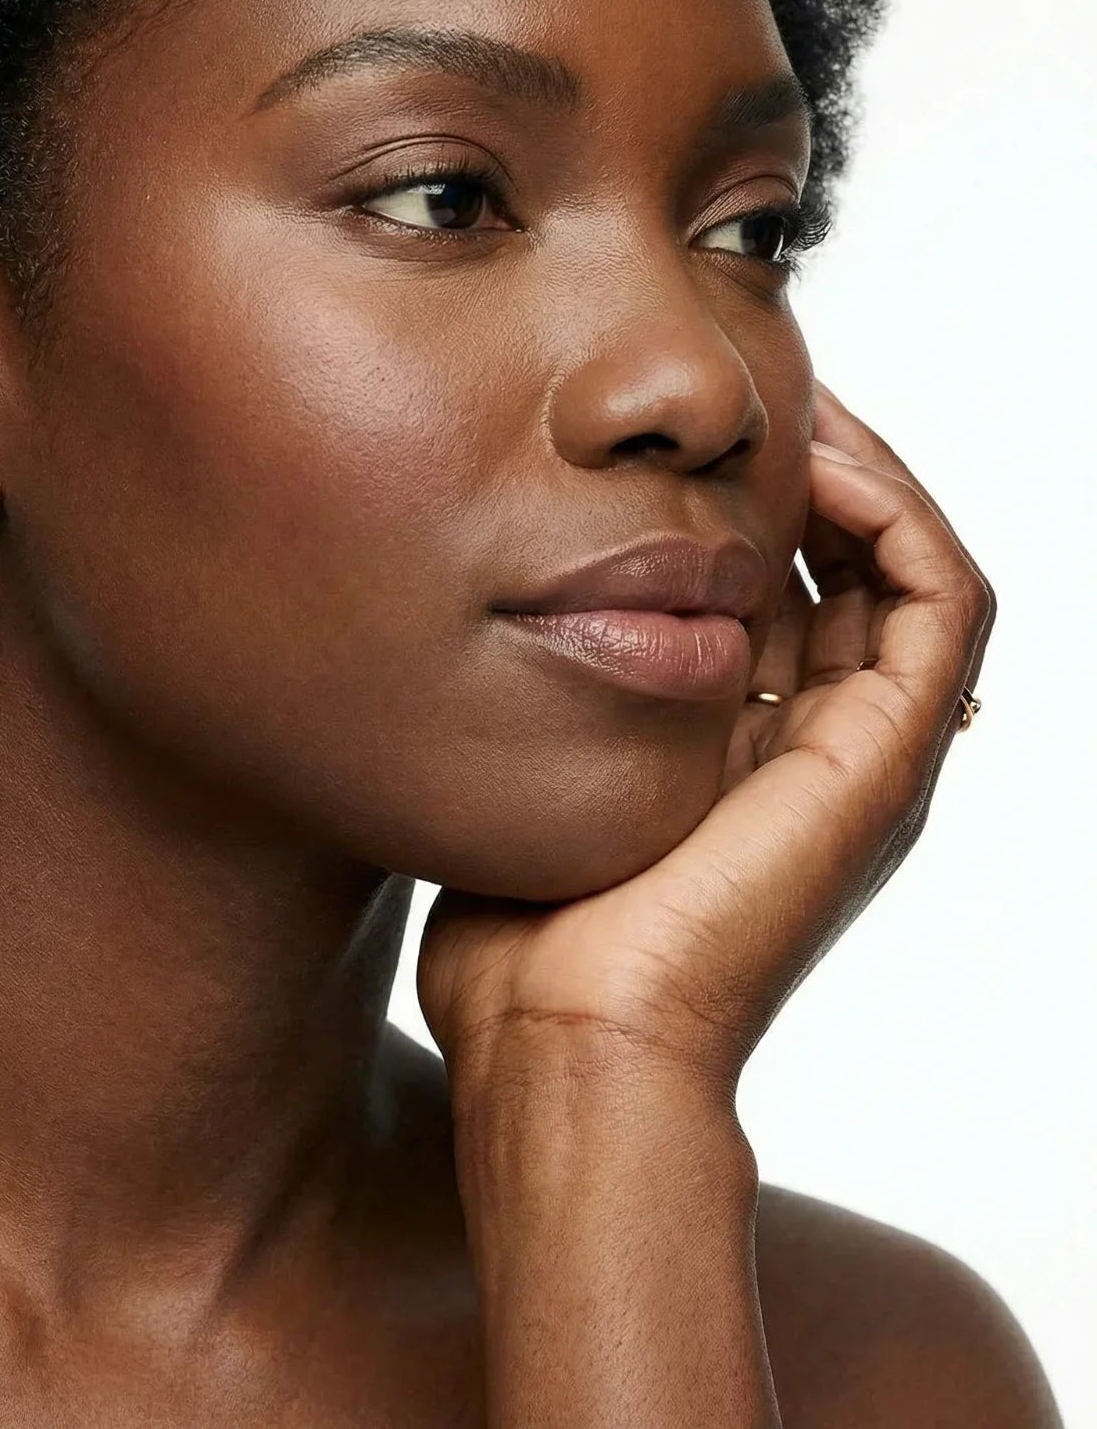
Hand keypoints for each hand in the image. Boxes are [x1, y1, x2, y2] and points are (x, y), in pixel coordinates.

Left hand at [417, 382, 995, 1098]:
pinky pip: (943, 600)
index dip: (745, 507)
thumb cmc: (520, 938)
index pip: (779, 597)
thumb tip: (491, 626)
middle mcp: (814, 755)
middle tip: (748, 394)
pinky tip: (821, 459)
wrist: (559, 1041)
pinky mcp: (885, 761)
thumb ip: (537, 712)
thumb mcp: (525, 788)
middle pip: (847, 573)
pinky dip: (899, 516)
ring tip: (795, 402)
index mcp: (738, 761)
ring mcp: (862, 760)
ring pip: (910, 571)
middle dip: (805, 471)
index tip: (678, 437)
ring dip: (864, 475)